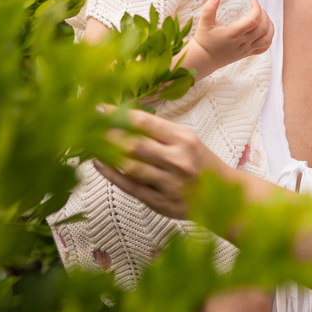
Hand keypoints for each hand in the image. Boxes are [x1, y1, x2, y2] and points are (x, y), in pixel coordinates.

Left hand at [96, 107, 227, 219]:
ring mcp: (169, 183)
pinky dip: (113, 175)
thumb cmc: (200, 162)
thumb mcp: (187, 140)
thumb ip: (160, 133)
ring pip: (131, 167)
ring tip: (91, 145)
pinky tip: (101, 165)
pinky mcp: (161, 202)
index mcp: (184, 139)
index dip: (119, 115)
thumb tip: (124, 121)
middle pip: (134, 144)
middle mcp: (178, 160)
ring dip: (107, 155)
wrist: (223, 195)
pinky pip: (131, 187)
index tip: (100, 109)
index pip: (145, 123)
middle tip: (89, 128)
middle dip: (108, 135)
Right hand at [184, 0, 273, 71]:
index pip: (253, 20)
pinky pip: (264, 48)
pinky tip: (266, 31)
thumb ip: (209, 8)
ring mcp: (246, 49)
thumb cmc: (204, 39)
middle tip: (257, 7)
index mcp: (233, 33)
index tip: (253, 1)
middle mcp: (242, 42)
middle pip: (263, 28)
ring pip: (266, 38)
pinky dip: (269, 39)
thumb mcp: (204, 22)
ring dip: (270, 26)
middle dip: (264, 14)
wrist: (204, 59)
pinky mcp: (247, 53)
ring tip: (264, 17)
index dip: (257, 8)